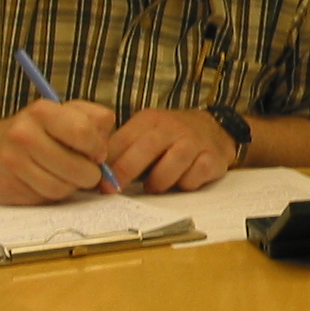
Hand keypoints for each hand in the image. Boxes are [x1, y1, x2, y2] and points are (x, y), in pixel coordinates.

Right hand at [0, 99, 118, 203]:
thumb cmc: (38, 132)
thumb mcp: (66, 114)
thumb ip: (94, 123)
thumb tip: (105, 152)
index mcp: (43, 111)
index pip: (84, 131)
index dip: (98, 147)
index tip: (97, 152)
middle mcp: (23, 133)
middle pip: (79, 167)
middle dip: (91, 173)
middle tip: (87, 170)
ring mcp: (13, 160)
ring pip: (64, 187)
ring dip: (73, 185)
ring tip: (66, 174)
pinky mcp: (8, 185)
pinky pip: (47, 197)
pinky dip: (54, 193)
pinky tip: (48, 181)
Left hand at [105, 108, 241, 193]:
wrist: (214, 129)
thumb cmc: (171, 137)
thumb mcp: (145, 133)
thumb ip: (123, 149)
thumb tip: (95, 173)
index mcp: (150, 120)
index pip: (125, 139)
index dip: (109, 162)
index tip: (98, 182)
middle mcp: (173, 128)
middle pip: (147, 148)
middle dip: (126, 171)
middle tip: (114, 190)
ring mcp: (195, 142)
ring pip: (173, 162)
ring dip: (159, 181)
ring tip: (153, 187)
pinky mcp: (213, 158)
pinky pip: (196, 175)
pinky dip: (186, 183)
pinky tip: (181, 182)